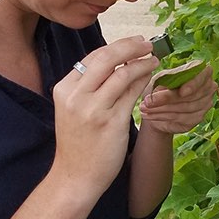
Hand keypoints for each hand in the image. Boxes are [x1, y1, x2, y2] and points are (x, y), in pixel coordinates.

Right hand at [51, 37, 159, 198]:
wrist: (75, 176)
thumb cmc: (78, 142)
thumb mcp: (74, 109)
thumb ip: (90, 86)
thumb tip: (117, 61)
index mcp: (64, 89)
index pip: (93, 57)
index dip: (116, 46)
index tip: (133, 42)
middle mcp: (77, 96)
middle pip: (107, 58)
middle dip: (130, 46)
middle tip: (147, 43)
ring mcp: (94, 109)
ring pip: (122, 73)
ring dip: (142, 62)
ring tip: (154, 59)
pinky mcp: (112, 123)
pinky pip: (132, 94)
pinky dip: (143, 81)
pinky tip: (151, 77)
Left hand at [138, 64, 216, 134]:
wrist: (157, 106)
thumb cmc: (160, 86)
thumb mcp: (160, 79)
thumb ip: (166, 80)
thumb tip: (165, 87)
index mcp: (201, 71)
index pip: (203, 75)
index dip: (193, 84)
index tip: (182, 92)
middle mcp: (208, 87)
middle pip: (191, 95)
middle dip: (167, 99)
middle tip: (147, 101)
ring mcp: (205, 104)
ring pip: (185, 108)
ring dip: (162, 109)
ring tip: (144, 108)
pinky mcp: (198, 118)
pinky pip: (182, 119)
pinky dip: (163, 117)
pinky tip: (150, 115)